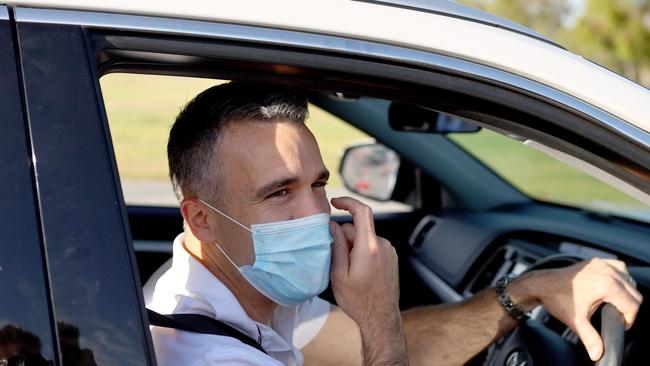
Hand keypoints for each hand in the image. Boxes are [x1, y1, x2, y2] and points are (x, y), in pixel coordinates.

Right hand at [329, 196, 399, 325]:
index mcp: (369, 247)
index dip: (347, 202)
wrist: (380, 318)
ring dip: (354, 247)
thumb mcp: (338, 274)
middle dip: (344, 238)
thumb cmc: (358, 300)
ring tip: (350, 271)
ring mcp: (390, 251)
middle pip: (358, 229)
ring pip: (364, 238)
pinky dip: (362, 252)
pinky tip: (359, 271)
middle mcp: (383, 245)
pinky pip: (373, 246)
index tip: (335, 202)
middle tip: (337, 261)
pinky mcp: (391, 257)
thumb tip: (333, 226)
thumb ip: (336, 246)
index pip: (362, 212)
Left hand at [514, 258, 642, 360]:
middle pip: (634, 293)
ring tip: (614, 304)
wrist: (543, 285)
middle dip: (629, 308)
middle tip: (616, 317)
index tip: (620, 325)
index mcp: (607, 285)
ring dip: (627, 293)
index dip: (629, 319)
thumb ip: (590, 338)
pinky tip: (612, 288)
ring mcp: (602, 264)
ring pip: (629, 280)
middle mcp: (607, 272)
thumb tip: (597, 353)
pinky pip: (619, 268)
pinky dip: (620, 278)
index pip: (633, 306)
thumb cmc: (557, 299)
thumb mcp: (577, 321)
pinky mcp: (597, 261)